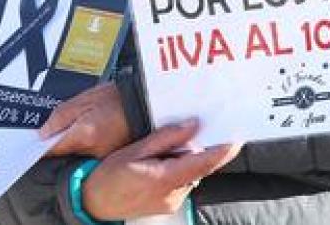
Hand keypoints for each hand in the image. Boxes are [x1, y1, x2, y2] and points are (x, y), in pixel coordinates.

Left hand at [41, 82, 130, 157]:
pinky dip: (85, 145)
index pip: (51, 149)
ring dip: (72, 143)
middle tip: (61, 127)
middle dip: (59, 141)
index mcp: (84, 135)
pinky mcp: (107, 158)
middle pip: (63, 153)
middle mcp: (92, 151)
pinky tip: (91, 131)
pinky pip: (88, 154)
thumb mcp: (84, 99)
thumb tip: (43, 132)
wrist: (143, 101)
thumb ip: (61, 115)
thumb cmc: (118, 97)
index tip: (33, 142)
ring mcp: (101, 157)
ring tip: (83, 125)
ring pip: (75, 155)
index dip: (40, 145)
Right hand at [81, 119, 242, 220]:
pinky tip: (159, 163)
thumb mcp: (135, 150)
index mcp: (165, 178)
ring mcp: (171, 202)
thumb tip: (192, 126)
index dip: (222, 151)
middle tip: (188, 133)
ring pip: (190, 175)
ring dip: (185, 161)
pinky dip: (178, 170)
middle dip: (198, 150)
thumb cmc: (109, 175)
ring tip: (160, 151)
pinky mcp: (167, 205)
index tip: (236, 139)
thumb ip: (166, 138)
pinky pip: (181, 183)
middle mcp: (173, 194)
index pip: (203, 163)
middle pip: (198, 168)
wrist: (93, 202)